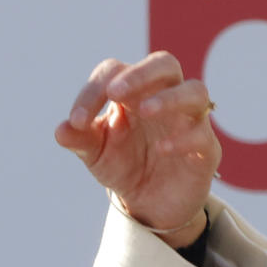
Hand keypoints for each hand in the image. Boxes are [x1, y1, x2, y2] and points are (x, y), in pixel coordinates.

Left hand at [53, 51, 218, 247]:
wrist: (148, 202)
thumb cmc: (122, 164)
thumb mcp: (95, 153)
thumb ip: (79, 139)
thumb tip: (60, 130)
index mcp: (132, 91)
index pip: (114, 73)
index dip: (93, 91)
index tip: (77, 120)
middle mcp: (164, 97)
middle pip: (164, 64)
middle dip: (140, 73)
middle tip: (115, 92)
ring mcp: (188, 120)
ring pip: (195, 91)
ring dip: (169, 98)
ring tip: (145, 110)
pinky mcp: (205, 148)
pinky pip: (203, 134)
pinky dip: (183, 138)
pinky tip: (162, 150)